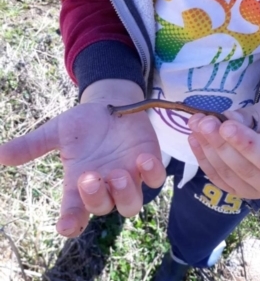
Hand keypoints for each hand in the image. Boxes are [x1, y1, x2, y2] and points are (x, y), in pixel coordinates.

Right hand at [0, 80, 165, 236]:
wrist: (111, 106)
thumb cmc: (84, 123)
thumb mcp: (57, 132)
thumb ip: (33, 145)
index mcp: (81, 182)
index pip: (75, 212)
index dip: (71, 222)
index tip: (65, 225)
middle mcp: (106, 185)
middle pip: (104, 208)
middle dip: (96, 198)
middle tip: (89, 177)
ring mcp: (129, 176)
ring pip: (131, 203)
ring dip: (124, 193)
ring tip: (116, 173)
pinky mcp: (148, 164)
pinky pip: (155, 179)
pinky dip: (152, 173)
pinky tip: (144, 159)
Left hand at [187, 100, 259, 199]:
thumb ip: (254, 117)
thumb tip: (227, 119)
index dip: (245, 144)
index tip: (225, 126)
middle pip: (244, 169)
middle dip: (219, 143)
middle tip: (203, 121)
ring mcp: (255, 193)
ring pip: (227, 175)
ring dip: (207, 149)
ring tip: (195, 125)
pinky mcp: (238, 191)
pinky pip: (217, 178)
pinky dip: (202, 158)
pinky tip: (193, 139)